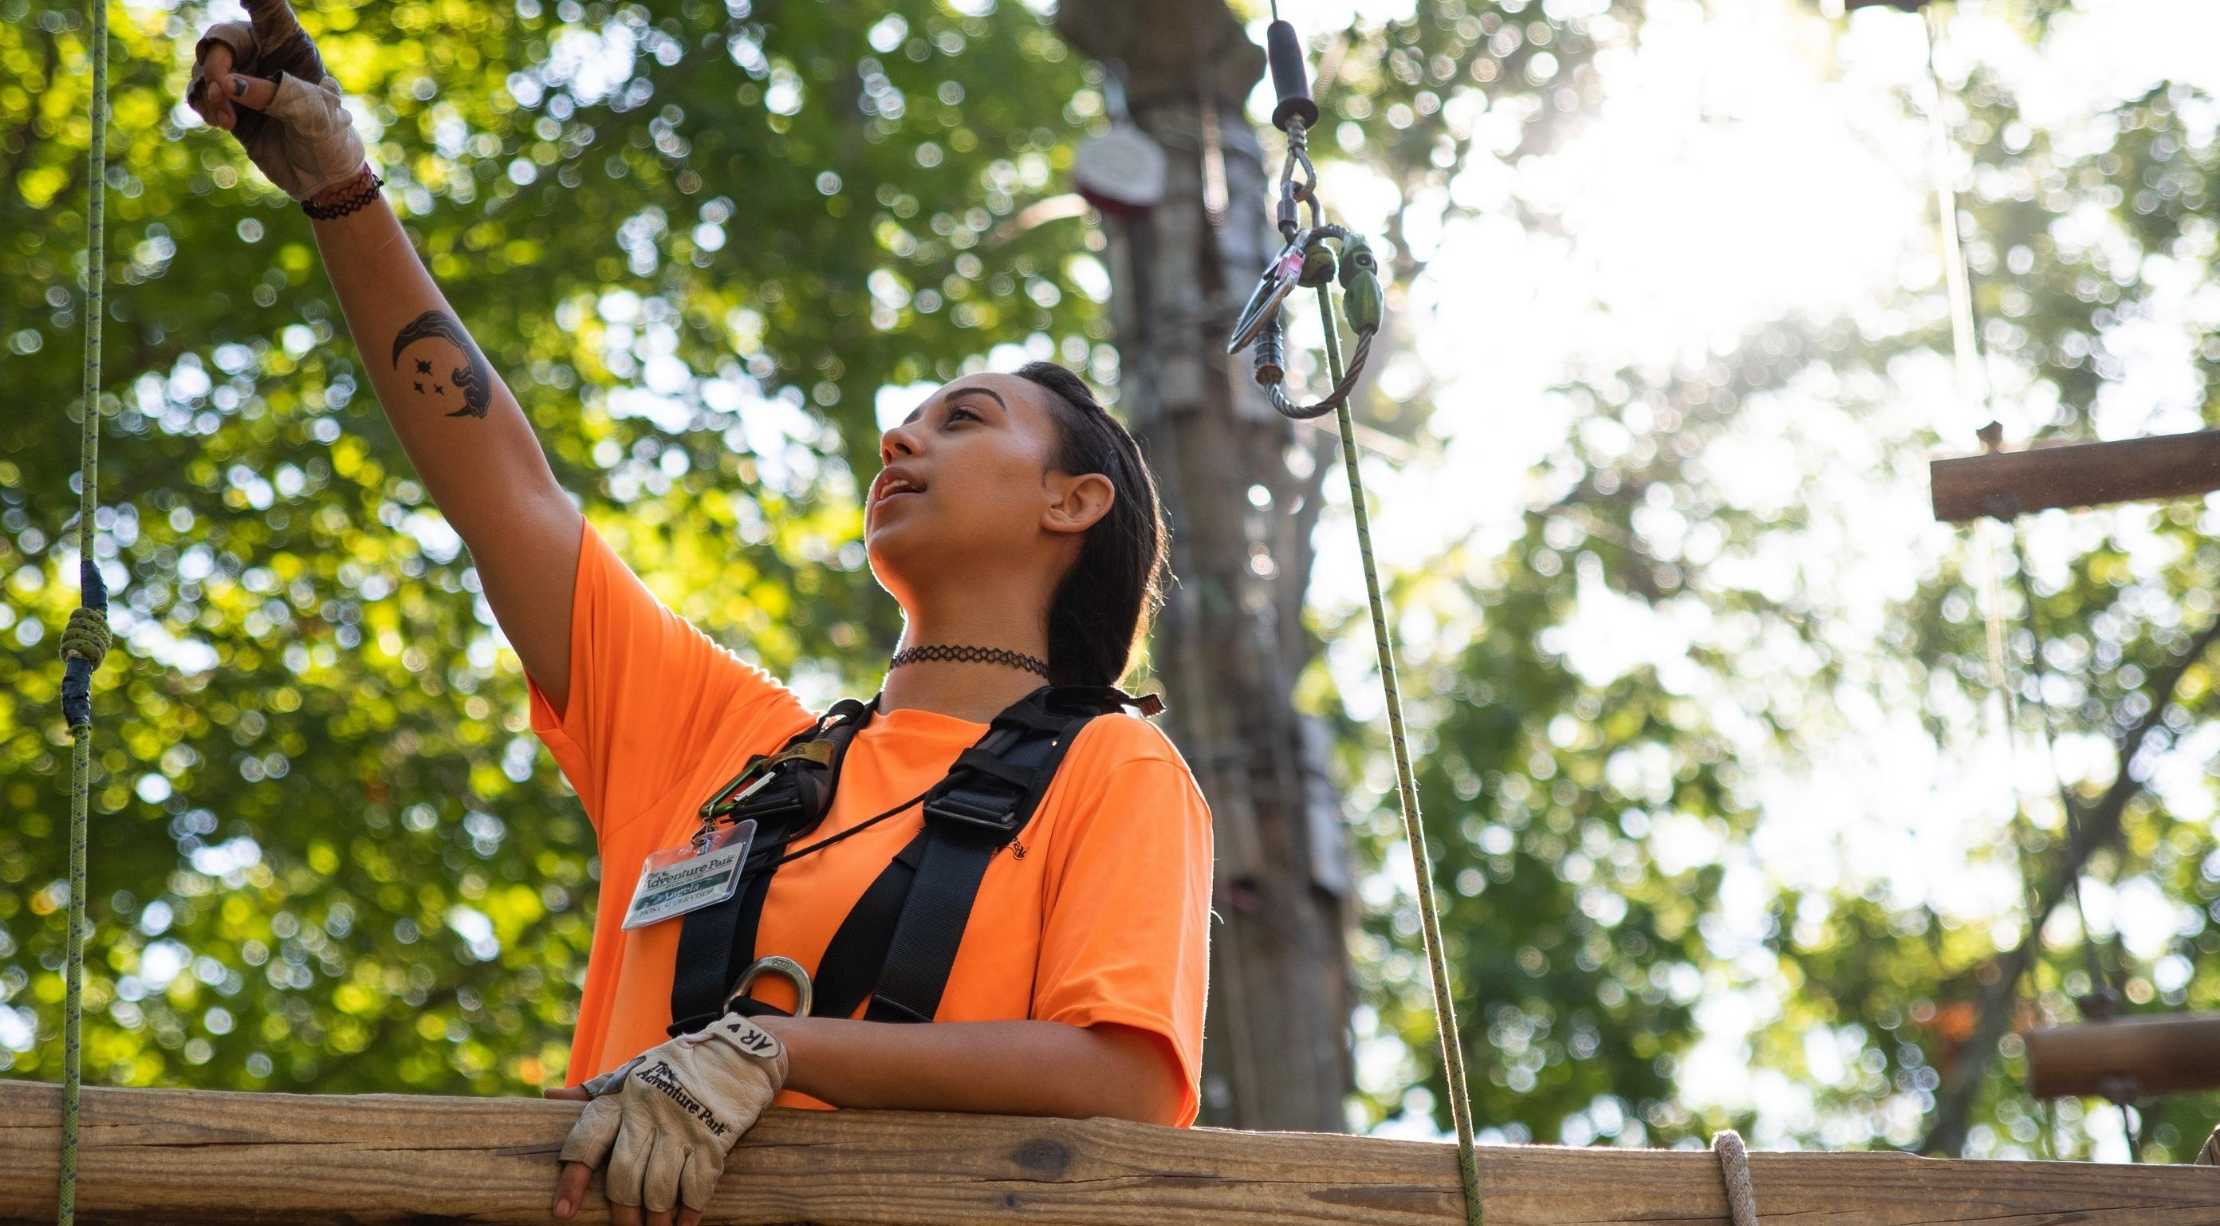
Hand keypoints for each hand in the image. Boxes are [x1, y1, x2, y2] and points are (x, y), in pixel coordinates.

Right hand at [186, 0, 368, 200]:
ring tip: (229, 121)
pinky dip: (203, 105)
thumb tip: (227, 85)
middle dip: (216, 64)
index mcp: (291, 45)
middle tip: (222, 91)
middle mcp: (263, 55)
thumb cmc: (329, 139)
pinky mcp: (227, 103)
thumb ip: (274, 95)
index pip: (268, 8)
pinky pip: (198, 91)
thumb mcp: (313, 116)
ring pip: (205, 67)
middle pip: (223, 39)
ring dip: (208, 93)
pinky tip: (223, 124)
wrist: (320, 178)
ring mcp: (243, 78)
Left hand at [550, 1015, 789, 1225]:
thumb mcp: (632, 1069)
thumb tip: (547, 1095)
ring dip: (656, 1219)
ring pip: (658, 1188)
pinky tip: (685, 1223)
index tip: (564, 1213)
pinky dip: (690, 1211)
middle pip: (623, 1176)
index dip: (573, 1180)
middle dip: (623, 1212)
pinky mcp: (714, 1138)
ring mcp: (682, 1126)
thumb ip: (593, 1089)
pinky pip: (697, 1186)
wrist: (738, 1052)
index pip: (587, 1141)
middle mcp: (647, 1112)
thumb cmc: (677, 1066)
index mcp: (622, 1096)